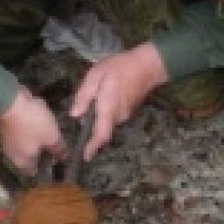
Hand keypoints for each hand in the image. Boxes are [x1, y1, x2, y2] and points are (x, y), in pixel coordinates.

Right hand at [0, 88, 66, 173]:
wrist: (12, 100)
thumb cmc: (33, 124)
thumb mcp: (52, 137)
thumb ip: (59, 149)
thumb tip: (64, 158)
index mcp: (22, 161)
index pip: (33, 173)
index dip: (46, 170)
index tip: (57, 164)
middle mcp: (12, 154)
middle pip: (29, 159)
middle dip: (42, 154)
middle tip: (56, 148)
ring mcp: (8, 140)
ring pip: (25, 145)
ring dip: (36, 141)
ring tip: (50, 135)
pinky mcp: (7, 127)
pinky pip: (22, 133)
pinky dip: (30, 130)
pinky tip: (40, 124)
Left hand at [69, 42, 167, 161]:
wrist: (149, 65)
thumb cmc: (121, 67)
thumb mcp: (96, 75)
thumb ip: (84, 95)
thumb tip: (75, 115)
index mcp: (108, 108)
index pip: (101, 135)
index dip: (92, 147)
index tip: (85, 157)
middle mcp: (118, 117)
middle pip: (101, 129)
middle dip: (90, 124)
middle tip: (83, 106)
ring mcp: (126, 115)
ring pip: (106, 122)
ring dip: (98, 116)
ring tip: (94, 96)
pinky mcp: (129, 111)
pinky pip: (113, 116)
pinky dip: (105, 111)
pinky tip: (104, 95)